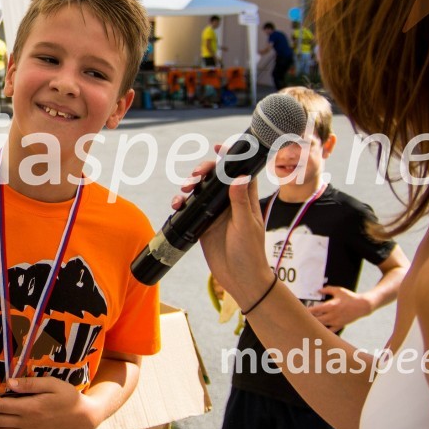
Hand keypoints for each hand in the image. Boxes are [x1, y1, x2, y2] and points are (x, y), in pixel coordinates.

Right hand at [173, 147, 272, 308]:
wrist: (240, 280)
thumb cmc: (250, 253)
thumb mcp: (245, 226)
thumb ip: (240, 202)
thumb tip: (238, 176)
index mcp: (245, 199)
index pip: (240, 171)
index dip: (231, 157)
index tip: (219, 148)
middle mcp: (230, 203)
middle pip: (216, 178)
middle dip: (204, 170)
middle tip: (196, 175)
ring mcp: (215, 214)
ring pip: (200, 191)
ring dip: (190, 185)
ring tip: (185, 189)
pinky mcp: (202, 225)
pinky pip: (189, 209)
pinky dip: (181, 203)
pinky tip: (177, 205)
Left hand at [307, 287, 371, 330]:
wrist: (362, 306)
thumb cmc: (350, 297)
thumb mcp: (338, 290)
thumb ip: (327, 289)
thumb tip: (319, 290)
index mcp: (331, 306)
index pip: (315, 310)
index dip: (307, 311)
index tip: (301, 311)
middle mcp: (332, 315)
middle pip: (316, 320)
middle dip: (309, 319)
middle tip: (301, 319)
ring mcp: (336, 322)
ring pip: (322, 326)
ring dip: (315, 325)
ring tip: (307, 324)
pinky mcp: (340, 325)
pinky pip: (330, 331)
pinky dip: (324, 331)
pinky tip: (318, 331)